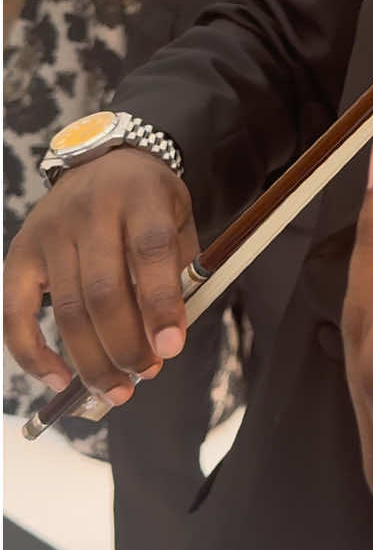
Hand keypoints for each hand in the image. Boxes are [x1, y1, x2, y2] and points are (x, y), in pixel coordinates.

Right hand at [3, 150, 196, 405]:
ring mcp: (50, 231)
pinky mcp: (20, 253)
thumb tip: (167, 341)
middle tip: (146, 373)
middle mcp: (90, 209)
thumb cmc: (148, 201)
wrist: (102, 160)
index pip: (150, 251)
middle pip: (104, 290)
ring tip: (118, 389)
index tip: (171, 348)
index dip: (161, 303)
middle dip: (126, 344)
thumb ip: (178, 271)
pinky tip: (60, 380)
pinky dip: (34, 355)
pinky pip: (17, 315)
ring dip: (92, 360)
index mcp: (139, 194)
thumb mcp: (177, 218)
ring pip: (67, 309)